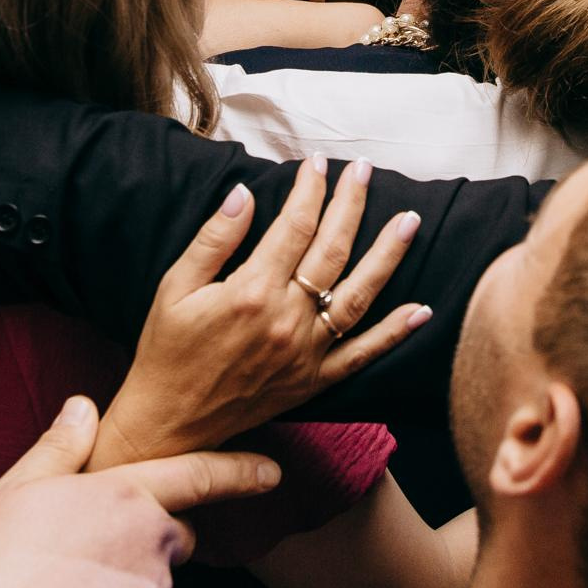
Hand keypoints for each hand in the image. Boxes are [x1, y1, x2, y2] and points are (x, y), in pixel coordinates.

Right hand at [0, 396, 281, 587]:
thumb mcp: (17, 491)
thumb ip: (60, 447)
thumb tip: (83, 407)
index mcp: (124, 496)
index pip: (197, 475)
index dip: (239, 470)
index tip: (271, 471)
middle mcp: (152, 544)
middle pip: (173, 534)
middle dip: (147, 538)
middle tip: (85, 554)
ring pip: (152, 584)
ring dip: (123, 585)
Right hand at [95, 158, 429, 467]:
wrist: (170, 423)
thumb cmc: (166, 351)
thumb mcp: (174, 287)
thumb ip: (214, 239)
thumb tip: (245, 193)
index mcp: (250, 292)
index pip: (294, 226)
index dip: (309, 190)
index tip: (317, 163)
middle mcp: (286, 321)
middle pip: (332, 251)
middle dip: (352, 204)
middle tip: (366, 169)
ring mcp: (305, 353)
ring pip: (358, 296)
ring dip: (387, 256)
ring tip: (410, 220)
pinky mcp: (313, 382)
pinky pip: (362, 356)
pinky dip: (394, 334)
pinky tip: (422, 310)